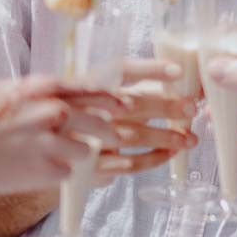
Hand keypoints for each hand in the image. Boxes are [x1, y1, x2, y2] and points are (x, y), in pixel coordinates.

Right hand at [0, 75, 126, 193]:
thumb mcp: (10, 90)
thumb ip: (43, 93)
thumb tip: (68, 98)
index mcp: (45, 88)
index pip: (93, 91)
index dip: (112, 100)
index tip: (123, 106)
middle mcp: (54, 111)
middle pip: (101, 123)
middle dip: (108, 132)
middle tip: (111, 138)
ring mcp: (51, 142)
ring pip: (86, 151)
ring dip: (76, 156)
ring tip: (52, 157)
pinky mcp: (45, 170)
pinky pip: (67, 173)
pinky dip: (56, 174)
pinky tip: (35, 170)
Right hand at [94, 59, 198, 179]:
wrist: (45, 155)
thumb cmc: (84, 117)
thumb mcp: (96, 93)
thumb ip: (132, 83)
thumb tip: (177, 76)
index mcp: (87, 85)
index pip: (120, 70)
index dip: (150, 69)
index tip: (178, 71)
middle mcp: (84, 110)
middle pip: (132, 104)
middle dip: (166, 107)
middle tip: (191, 108)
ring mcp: (86, 139)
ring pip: (134, 136)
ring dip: (165, 137)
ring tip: (189, 138)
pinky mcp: (90, 167)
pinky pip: (128, 164)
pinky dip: (153, 159)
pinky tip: (169, 153)